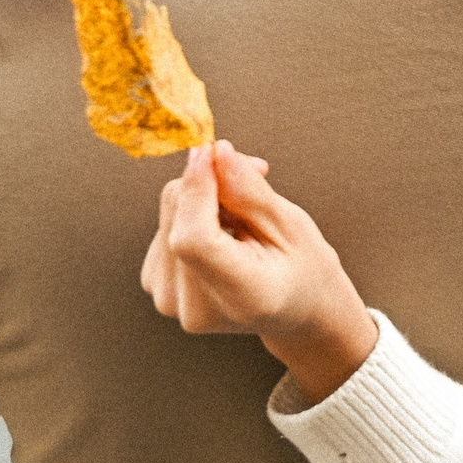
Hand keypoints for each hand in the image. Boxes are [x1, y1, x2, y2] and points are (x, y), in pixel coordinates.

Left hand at [140, 140, 378, 404]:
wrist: (296, 310)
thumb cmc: (303, 270)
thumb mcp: (292, 227)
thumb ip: (250, 193)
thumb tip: (216, 154)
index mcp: (241, 298)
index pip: (194, 240)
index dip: (197, 189)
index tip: (214, 152)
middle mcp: (197, 309)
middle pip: (178, 222)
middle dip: (209, 182)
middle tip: (254, 171)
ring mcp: (173, 303)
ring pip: (168, 217)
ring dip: (202, 197)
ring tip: (244, 211)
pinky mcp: (159, 287)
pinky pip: (163, 228)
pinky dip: (191, 215)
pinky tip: (222, 229)